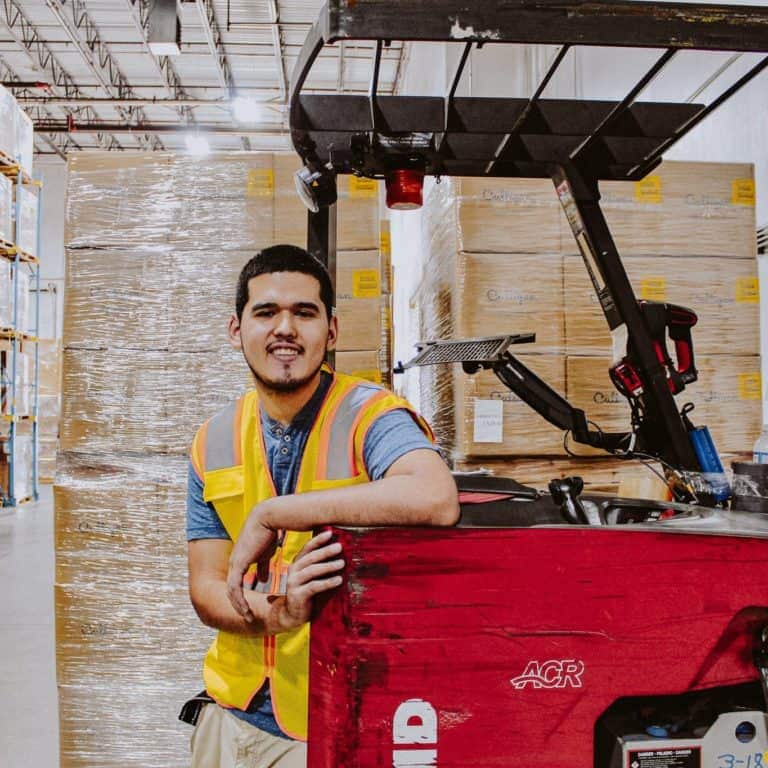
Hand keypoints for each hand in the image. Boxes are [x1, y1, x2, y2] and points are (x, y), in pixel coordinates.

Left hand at [226, 507, 277, 621]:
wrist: (268, 519)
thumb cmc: (269, 533)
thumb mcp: (267, 553)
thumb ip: (264, 566)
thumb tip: (264, 580)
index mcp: (241, 561)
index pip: (237, 583)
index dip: (242, 596)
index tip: (251, 607)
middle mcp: (234, 563)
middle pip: (231, 589)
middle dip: (238, 604)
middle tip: (247, 616)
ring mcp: (234, 564)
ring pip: (231, 592)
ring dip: (238, 606)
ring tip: (247, 617)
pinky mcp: (238, 564)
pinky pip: (235, 588)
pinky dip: (239, 601)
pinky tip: (246, 610)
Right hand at [279, 530, 344, 630]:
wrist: (292, 614)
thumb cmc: (308, 593)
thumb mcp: (313, 577)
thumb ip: (322, 566)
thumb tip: (342, 554)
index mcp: (298, 563)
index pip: (307, 548)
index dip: (318, 540)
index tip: (330, 533)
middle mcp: (293, 570)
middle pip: (311, 557)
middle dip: (326, 551)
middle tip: (339, 547)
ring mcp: (293, 582)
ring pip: (312, 570)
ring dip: (328, 566)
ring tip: (342, 563)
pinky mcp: (297, 595)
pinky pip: (314, 586)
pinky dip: (327, 582)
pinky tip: (338, 580)